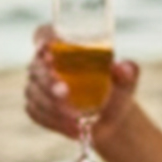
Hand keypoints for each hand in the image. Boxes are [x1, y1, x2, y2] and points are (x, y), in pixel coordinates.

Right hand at [24, 23, 138, 145]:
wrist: (109, 118)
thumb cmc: (116, 90)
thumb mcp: (126, 80)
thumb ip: (128, 71)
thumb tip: (121, 68)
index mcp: (65, 47)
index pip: (43, 33)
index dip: (42, 38)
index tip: (50, 50)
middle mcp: (45, 63)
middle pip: (35, 66)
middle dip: (47, 81)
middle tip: (64, 93)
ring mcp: (37, 86)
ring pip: (34, 92)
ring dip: (52, 106)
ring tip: (76, 120)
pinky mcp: (35, 107)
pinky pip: (35, 112)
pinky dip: (52, 121)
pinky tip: (72, 128)